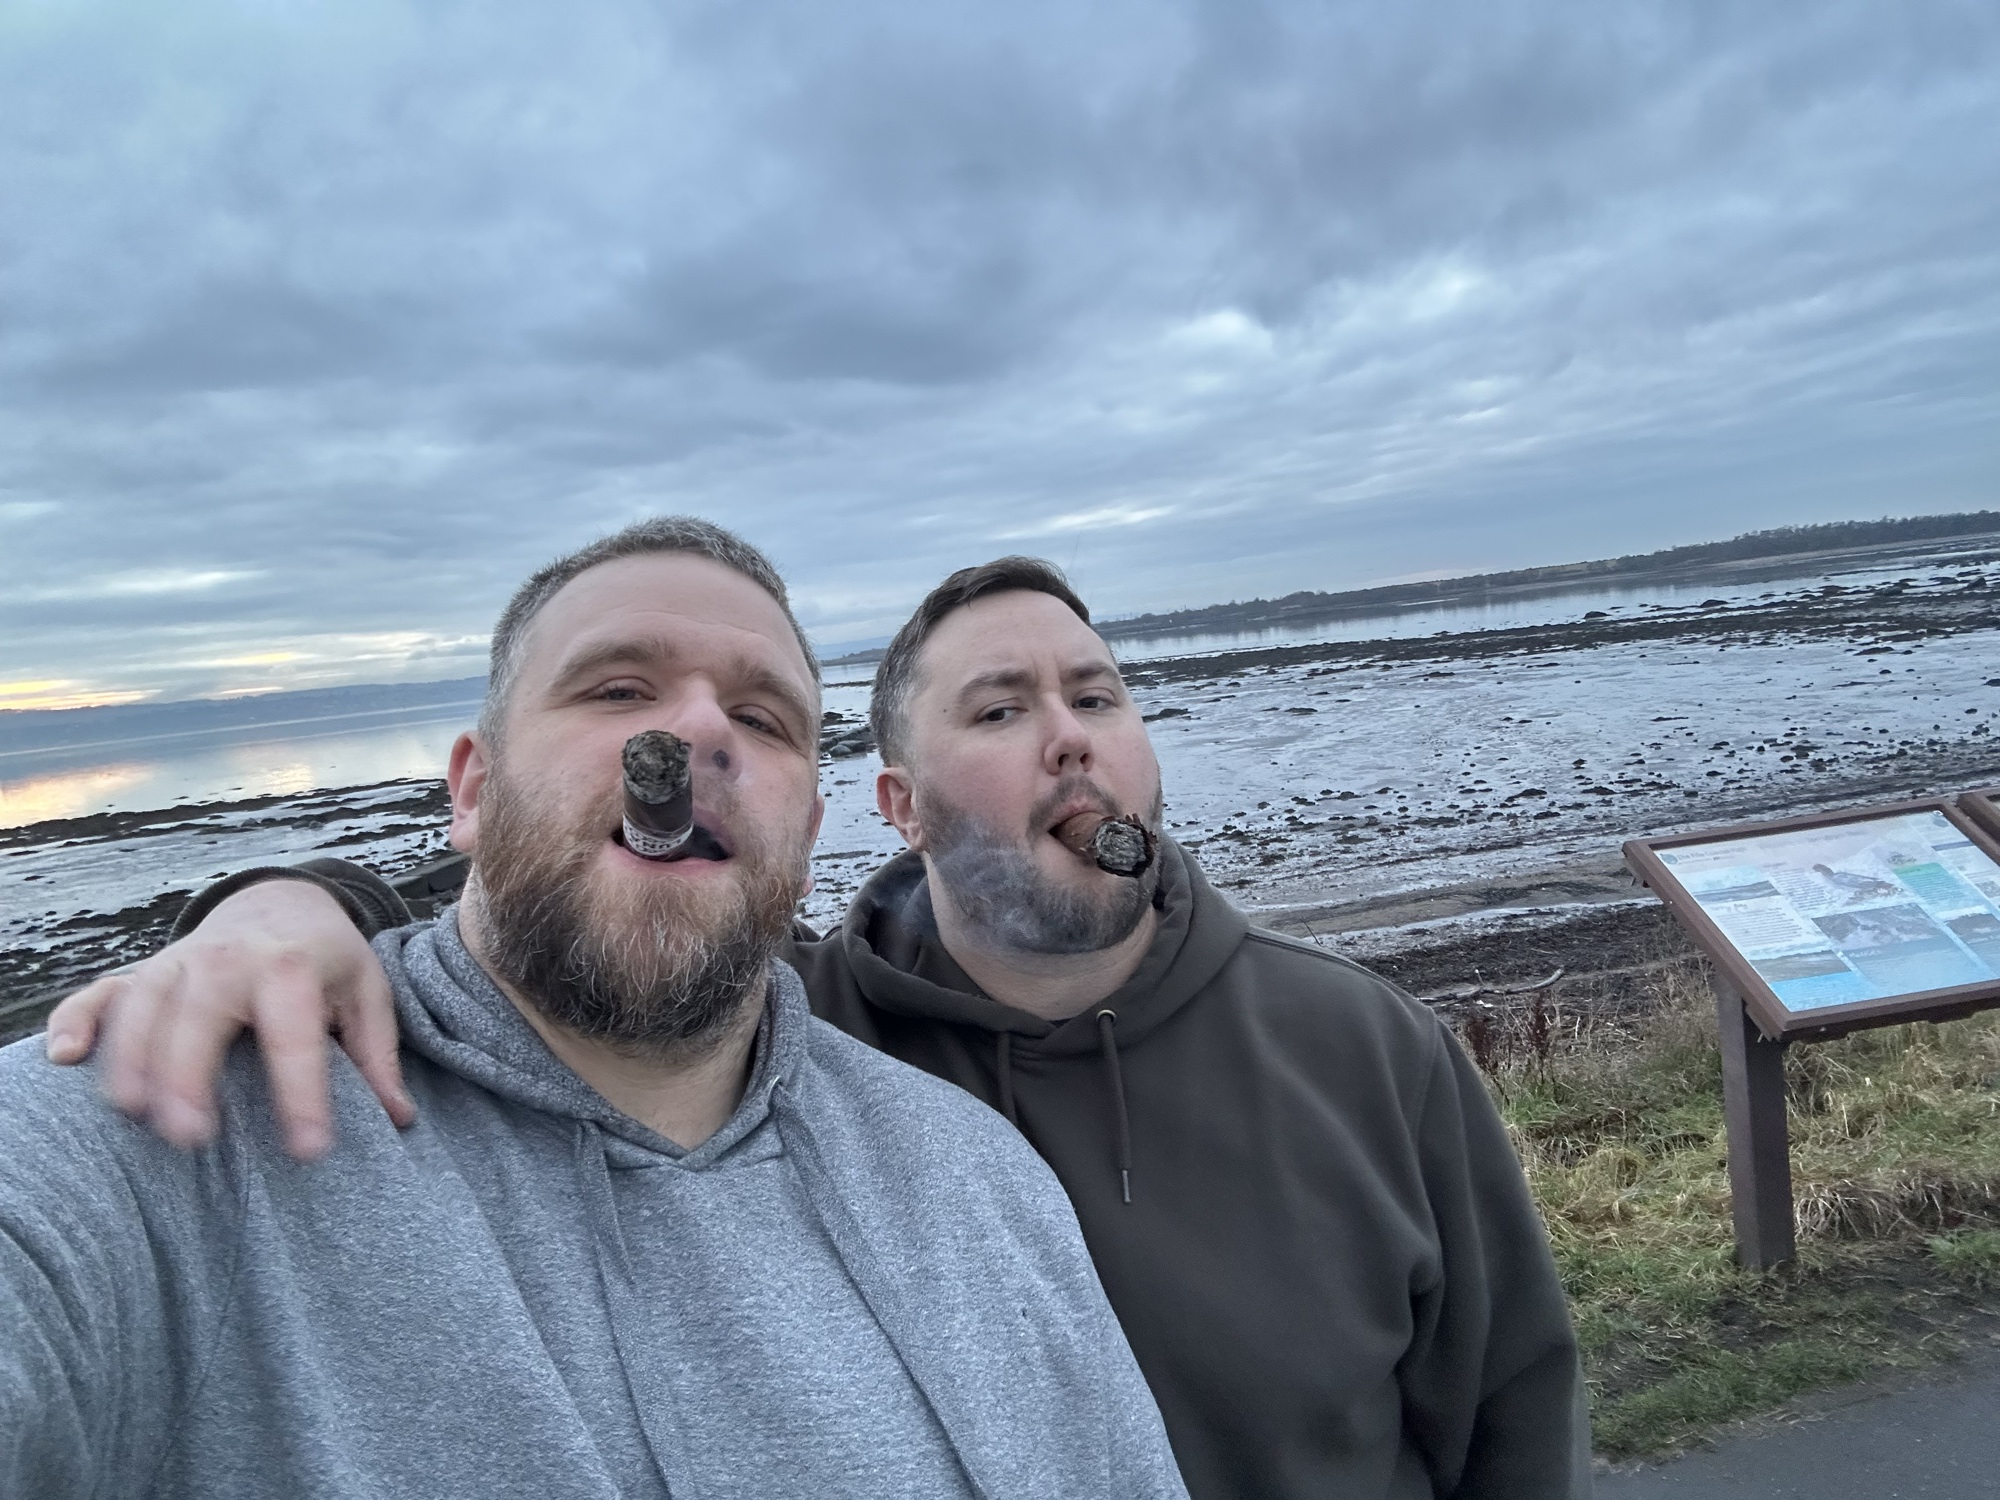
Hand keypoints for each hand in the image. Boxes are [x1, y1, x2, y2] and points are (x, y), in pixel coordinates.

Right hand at [43, 879, 414, 1157]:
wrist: (284, 900)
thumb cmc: (329, 961)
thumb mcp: (367, 995)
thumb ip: (377, 1056)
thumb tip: (400, 1120)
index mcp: (292, 965)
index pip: (295, 1032)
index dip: (303, 1092)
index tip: (310, 1149)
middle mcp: (229, 959)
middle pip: (200, 1012)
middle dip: (191, 1072)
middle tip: (192, 1137)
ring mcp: (179, 962)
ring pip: (143, 1005)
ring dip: (132, 1058)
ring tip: (132, 1115)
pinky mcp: (145, 972)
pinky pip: (101, 992)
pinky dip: (78, 1019)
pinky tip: (65, 1056)